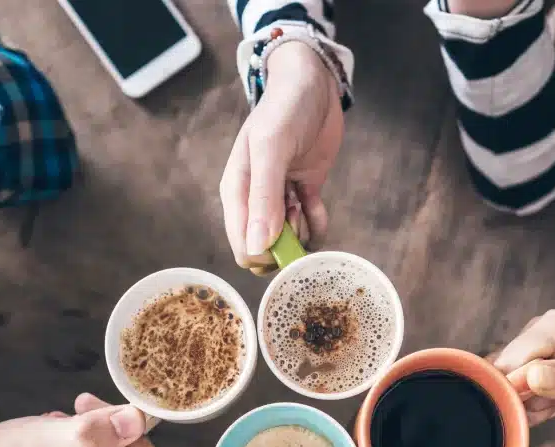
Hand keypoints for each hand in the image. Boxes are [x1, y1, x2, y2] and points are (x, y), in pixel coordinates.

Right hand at [220, 41, 343, 271]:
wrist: (312, 82)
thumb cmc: (285, 109)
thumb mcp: (271, 149)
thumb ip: (263, 198)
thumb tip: (256, 248)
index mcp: (237, 193)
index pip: (243, 247)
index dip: (265, 256)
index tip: (287, 242)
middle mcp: (255, 201)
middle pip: (267, 249)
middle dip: (287, 245)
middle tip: (296, 214)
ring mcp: (280, 198)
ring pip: (290, 241)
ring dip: (302, 231)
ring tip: (304, 201)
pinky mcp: (304, 193)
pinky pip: (310, 226)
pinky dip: (318, 223)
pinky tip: (317, 205)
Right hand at [492, 309, 554, 431]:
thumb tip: (532, 376)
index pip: (515, 357)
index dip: (508, 385)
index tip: (515, 410)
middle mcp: (544, 342)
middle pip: (504, 373)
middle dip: (509, 399)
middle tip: (531, 418)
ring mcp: (545, 365)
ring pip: (509, 390)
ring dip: (518, 410)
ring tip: (543, 416)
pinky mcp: (550, 388)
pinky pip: (524, 403)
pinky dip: (527, 416)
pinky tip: (543, 420)